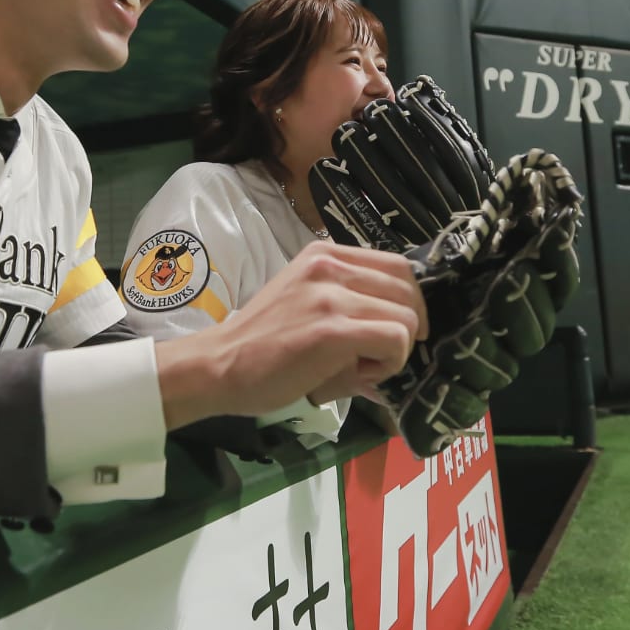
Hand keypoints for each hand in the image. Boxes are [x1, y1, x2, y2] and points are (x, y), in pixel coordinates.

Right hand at [155, 243, 427, 428]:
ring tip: (360, 367)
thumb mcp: (308, 304)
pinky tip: (357, 375)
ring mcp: (330, 295)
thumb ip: (352, 305)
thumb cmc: (262, 345)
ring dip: (395, 351)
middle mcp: (329, 266)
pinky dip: (388, 364)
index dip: (409, 303)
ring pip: (406, 318)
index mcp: (324, 255)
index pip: (397, 266)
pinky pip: (394, 341)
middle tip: (377, 356)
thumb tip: (403, 331)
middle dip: (406, 329)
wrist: (219, 366)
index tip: (397, 331)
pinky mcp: (332, 330)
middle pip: (408, 291)